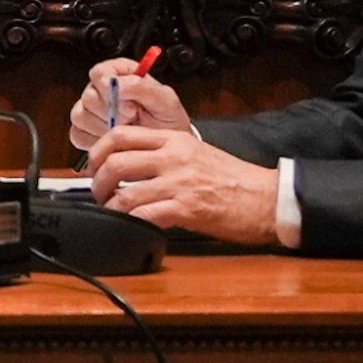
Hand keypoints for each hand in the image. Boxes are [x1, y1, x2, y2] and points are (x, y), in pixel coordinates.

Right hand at [68, 57, 191, 154]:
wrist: (164, 150)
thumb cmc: (168, 122)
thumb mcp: (166, 101)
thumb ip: (142, 87)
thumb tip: (116, 83)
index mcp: (120, 74)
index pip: (100, 72)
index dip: (108, 86)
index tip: (123, 99)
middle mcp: (101, 90)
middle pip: (88, 95)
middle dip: (111, 112)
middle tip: (131, 118)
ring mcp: (90, 111)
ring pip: (80, 115)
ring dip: (104, 127)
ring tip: (124, 130)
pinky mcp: (83, 131)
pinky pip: (78, 134)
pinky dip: (95, 140)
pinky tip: (113, 140)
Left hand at [83, 124, 280, 248]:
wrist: (268, 198)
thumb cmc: (236, 179)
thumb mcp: (197, 153)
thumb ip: (165, 154)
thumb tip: (133, 164)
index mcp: (175, 139)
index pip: (120, 135)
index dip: (97, 151)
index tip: (93, 165)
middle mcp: (173, 157)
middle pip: (115, 162)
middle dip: (97, 181)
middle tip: (98, 193)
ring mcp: (179, 183)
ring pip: (124, 192)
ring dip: (110, 207)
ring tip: (112, 213)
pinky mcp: (187, 209)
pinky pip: (145, 215)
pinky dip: (131, 223)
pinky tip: (130, 226)